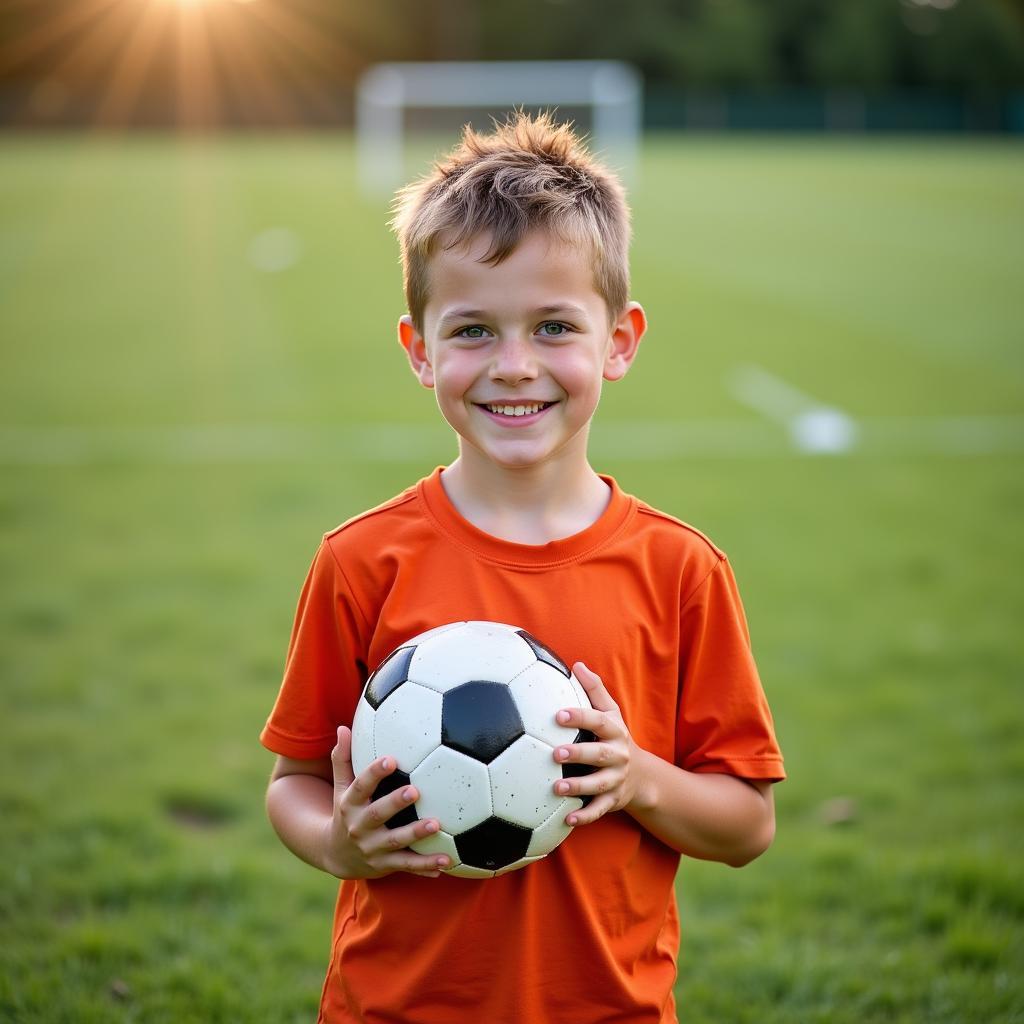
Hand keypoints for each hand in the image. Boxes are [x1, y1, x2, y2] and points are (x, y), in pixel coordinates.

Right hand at [324, 726, 450, 878]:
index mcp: (351, 804)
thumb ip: (344, 759)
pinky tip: (446, 861)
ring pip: (396, 842)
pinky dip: (426, 866)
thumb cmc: (346, 811)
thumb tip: (343, 728)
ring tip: (436, 824)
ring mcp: (373, 848)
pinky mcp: (386, 865)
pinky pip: (408, 865)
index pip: (361, 786)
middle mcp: (360, 827)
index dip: (374, 773)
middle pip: (378, 814)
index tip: (390, 759)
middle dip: (395, 803)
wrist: (336, 855)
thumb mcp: (340, 787)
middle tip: (415, 790)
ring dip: (416, 834)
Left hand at [552, 663, 645, 826]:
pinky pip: (598, 810)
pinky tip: (566, 819)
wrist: (642, 776)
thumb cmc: (615, 738)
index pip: (598, 721)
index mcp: (614, 731)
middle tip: (554, 753)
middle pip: (598, 754)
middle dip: (578, 753)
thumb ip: (594, 690)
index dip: (579, 717)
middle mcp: (618, 755)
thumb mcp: (611, 713)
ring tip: (556, 788)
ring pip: (598, 785)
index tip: (558, 714)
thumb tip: (576, 664)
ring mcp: (616, 780)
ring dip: (578, 787)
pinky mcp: (612, 801)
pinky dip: (584, 817)